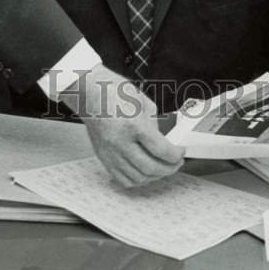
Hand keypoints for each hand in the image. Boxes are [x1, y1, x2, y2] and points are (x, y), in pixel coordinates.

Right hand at [61, 64, 184, 187]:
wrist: (87, 92)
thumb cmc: (112, 90)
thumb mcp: (141, 100)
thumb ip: (154, 123)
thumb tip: (162, 139)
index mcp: (133, 125)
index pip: (160, 150)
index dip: (176, 154)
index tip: (181, 152)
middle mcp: (120, 142)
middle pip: (150, 168)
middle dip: (169, 168)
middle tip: (176, 162)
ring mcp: (110, 152)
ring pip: (137, 178)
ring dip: (154, 176)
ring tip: (162, 167)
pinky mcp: (103, 157)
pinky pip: (122, 179)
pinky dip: (137, 180)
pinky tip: (144, 171)